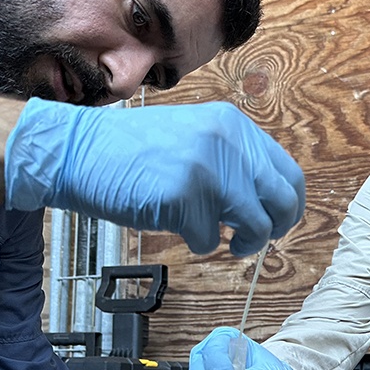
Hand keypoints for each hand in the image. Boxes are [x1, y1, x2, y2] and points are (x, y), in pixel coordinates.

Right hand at [4, 99, 305, 254]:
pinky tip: (178, 226)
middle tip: (253, 239)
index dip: (290, 206)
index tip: (279, 222)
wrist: (79, 150)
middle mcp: (228, 143)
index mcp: (234, 127)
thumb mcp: (195, 138)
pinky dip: (197, 242)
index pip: (289, 173)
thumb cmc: (134, 152)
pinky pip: (210, 238)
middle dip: (274, 228)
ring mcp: (208, 169)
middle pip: (282, 201)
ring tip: (224, 242)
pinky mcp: (185, 197)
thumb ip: (234, 161)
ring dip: (243, 243)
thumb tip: (268, 202)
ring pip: (256, 225)